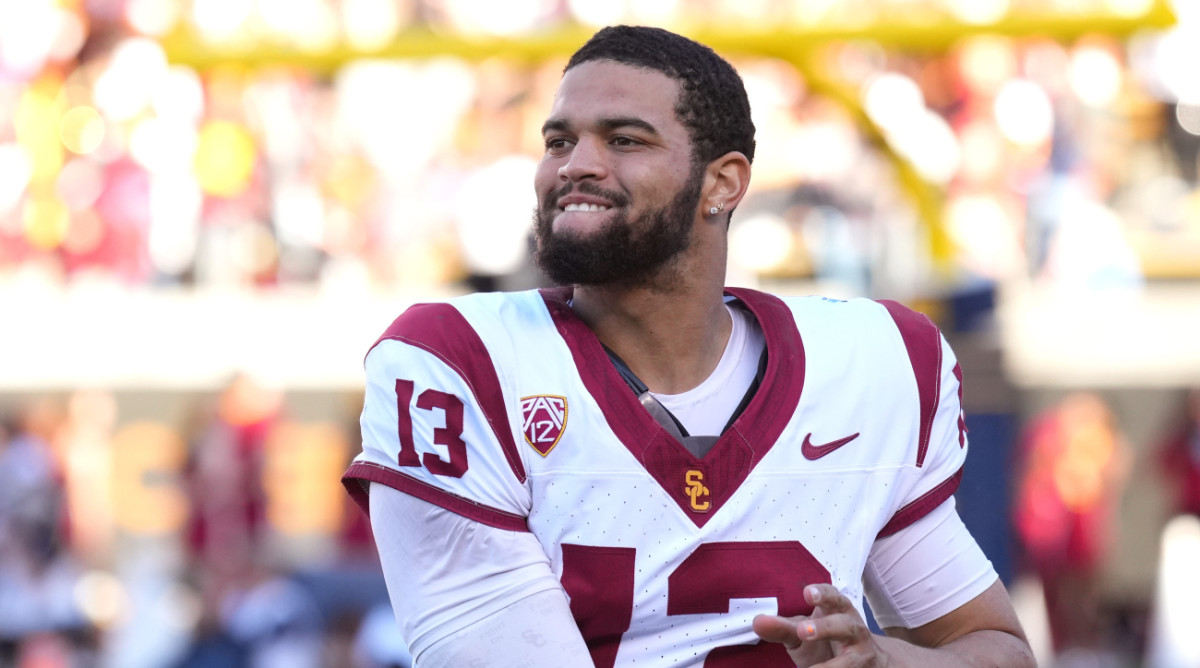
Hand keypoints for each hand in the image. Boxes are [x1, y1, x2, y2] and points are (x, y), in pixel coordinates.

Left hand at [752, 584, 886, 666]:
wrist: (865, 662)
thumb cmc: (826, 640)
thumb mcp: (803, 632)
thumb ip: (782, 628)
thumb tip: (757, 622)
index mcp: (838, 610)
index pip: (833, 596)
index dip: (822, 594)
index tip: (807, 593)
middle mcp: (853, 628)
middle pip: (844, 625)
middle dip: (825, 627)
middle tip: (803, 631)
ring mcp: (861, 653)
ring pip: (852, 658)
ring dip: (832, 665)